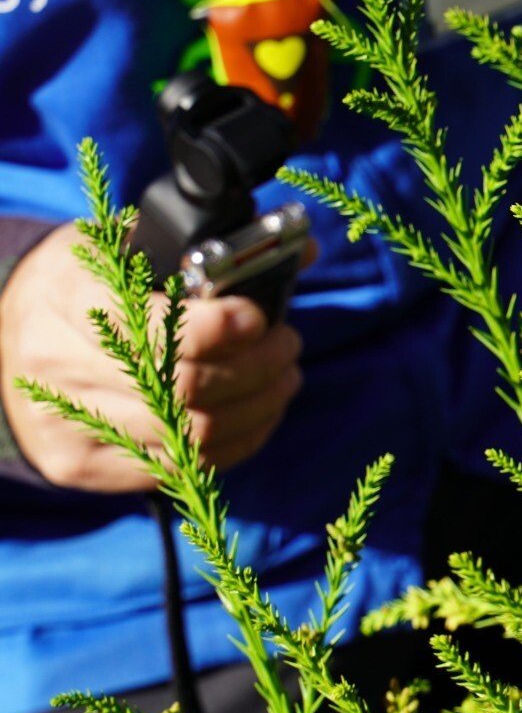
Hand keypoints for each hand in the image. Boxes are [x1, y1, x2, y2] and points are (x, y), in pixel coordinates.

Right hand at [0, 223, 302, 492]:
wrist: (5, 336)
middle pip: (187, 388)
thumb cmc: (87, 283)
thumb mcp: (128, 245)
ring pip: (193, 434)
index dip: (224, 327)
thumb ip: (209, 247)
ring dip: (259, 407)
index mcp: (68, 294)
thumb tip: (302, 248)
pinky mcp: (80, 465)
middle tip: (289, 346)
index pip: (158, 329)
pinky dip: (236, 441)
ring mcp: (66, 422)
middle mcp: (58, 363)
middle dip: (259, 368)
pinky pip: (181, 467)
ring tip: (283, 378)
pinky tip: (256, 414)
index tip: (259, 316)